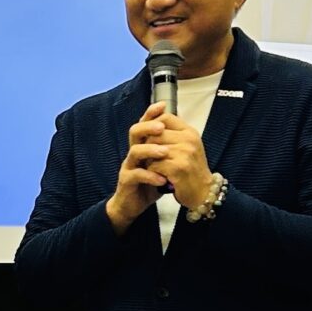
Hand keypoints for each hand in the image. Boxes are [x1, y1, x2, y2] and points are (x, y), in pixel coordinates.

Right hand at [106, 111, 171, 231]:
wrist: (133, 205)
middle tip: (161, 127)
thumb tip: (186, 134)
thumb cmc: (149, 184)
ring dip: (150, 150)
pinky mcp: (126, 181)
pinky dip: (149, 175)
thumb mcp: (161, 165)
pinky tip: (161, 179)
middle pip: (135, 132)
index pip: (144, 125)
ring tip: (164, 153)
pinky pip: (135, 175)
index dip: (150, 114)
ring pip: (134, 151)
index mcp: (143, 146)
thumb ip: (169, 150)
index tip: (163, 105)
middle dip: (148, 127)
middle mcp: (134, 153)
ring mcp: (129, 166)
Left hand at [146, 111, 215, 211]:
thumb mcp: (186, 147)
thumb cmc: (191, 170)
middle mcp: (189, 140)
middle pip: (155, 133)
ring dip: (148, 159)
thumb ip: (172, 134)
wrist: (203, 193)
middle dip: (147, 145)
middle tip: (149, 157)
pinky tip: (157, 176)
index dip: (152, 125)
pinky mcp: (178, 168)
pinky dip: (151, 172)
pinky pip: (153, 164)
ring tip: (154, 166)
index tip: (147, 135)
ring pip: (152, 148)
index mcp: (190, 132)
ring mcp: (184, 153)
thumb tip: (149, 120)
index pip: (165, 117)